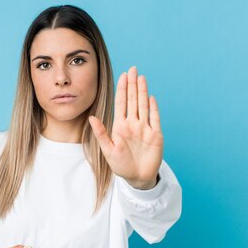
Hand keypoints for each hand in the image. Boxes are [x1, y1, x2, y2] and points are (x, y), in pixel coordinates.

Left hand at [88, 66, 162, 189]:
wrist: (137, 178)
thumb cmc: (121, 165)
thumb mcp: (107, 150)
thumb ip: (100, 133)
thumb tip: (91, 118)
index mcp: (120, 126)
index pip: (121, 103)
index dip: (122, 89)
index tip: (122, 75)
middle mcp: (133, 124)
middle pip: (132, 100)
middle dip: (132, 84)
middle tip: (133, 69)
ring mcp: (145, 128)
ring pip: (143, 105)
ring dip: (142, 91)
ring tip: (141, 77)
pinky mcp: (155, 135)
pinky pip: (155, 118)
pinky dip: (153, 108)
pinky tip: (151, 97)